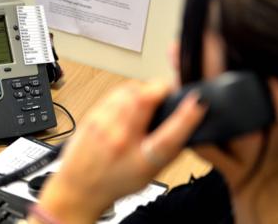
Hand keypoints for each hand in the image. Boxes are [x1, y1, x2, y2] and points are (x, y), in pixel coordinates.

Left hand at [32, 81, 206, 223]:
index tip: (198, 102)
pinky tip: (131, 101)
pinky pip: (115, 92)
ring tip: (150, 98)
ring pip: (129, 91)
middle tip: (169, 92)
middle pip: (144, 101)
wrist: (79, 188)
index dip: (187, 117)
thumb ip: (169, 149)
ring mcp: (103, 125)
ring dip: (145, 89)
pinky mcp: (92, 115)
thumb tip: (188, 122)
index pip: (168, 138)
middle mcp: (120, 142)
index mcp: (140, 162)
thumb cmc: (114, 182)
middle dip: (162, 89)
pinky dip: (129, 92)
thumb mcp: (150, 173)